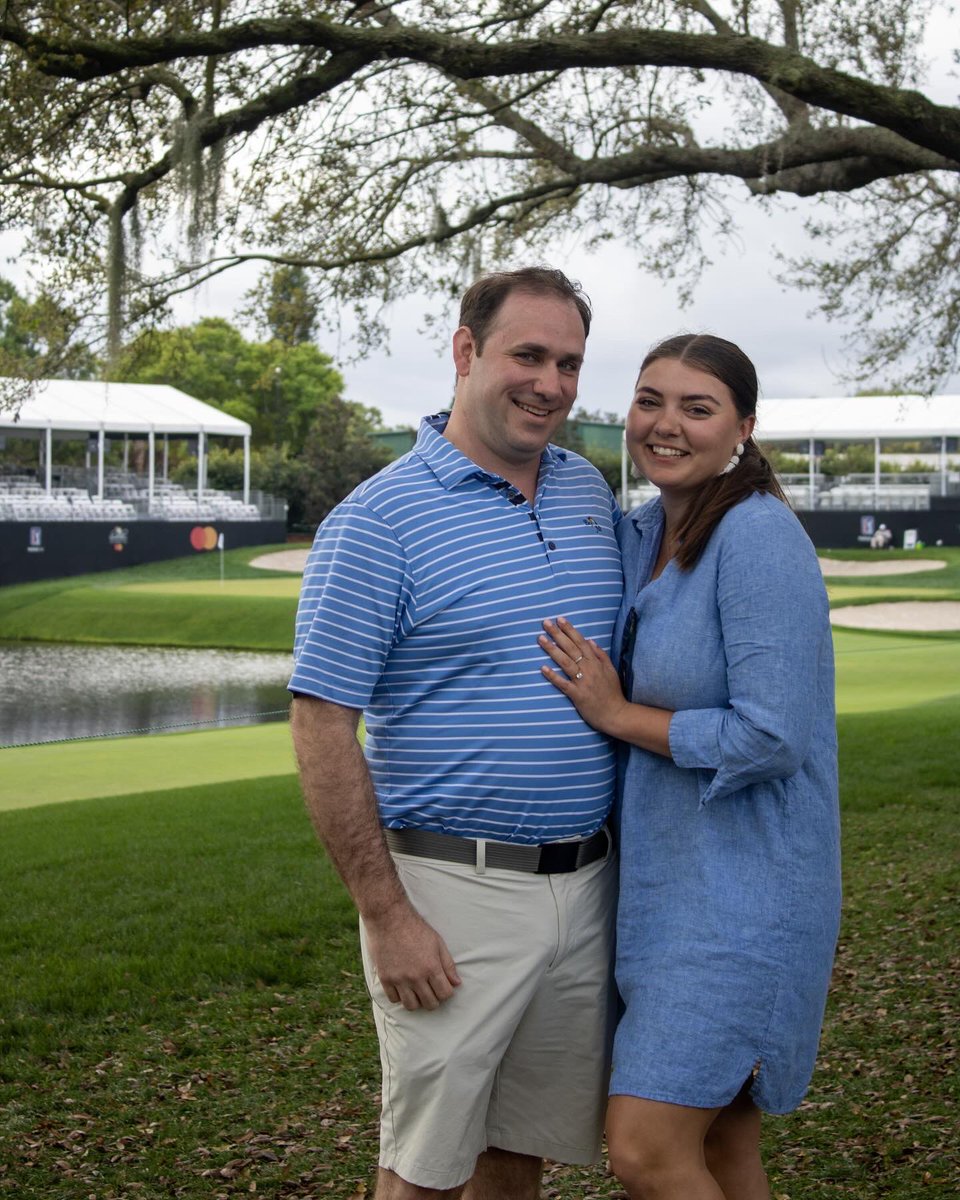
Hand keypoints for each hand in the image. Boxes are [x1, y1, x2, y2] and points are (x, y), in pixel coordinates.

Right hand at [363, 902, 460, 1010]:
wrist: (389, 918)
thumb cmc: (415, 928)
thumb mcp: (437, 942)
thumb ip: (448, 964)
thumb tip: (457, 983)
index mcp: (431, 967)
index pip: (445, 994)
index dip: (446, 992)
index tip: (443, 987)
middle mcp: (416, 977)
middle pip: (430, 1004)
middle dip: (434, 999)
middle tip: (431, 990)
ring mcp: (399, 979)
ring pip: (411, 1006)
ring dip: (417, 1002)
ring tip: (417, 992)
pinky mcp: (385, 978)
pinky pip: (394, 999)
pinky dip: (400, 996)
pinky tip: (402, 987)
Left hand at [539, 616, 627, 734]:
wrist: (616, 714)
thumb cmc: (612, 693)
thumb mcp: (611, 670)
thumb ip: (601, 655)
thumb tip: (591, 640)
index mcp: (596, 663)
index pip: (581, 642)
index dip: (570, 630)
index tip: (560, 619)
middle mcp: (589, 669)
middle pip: (571, 648)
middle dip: (558, 634)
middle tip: (545, 623)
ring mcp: (583, 682)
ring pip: (565, 662)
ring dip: (552, 650)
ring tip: (541, 639)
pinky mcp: (577, 695)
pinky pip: (563, 684)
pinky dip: (553, 676)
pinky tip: (543, 668)